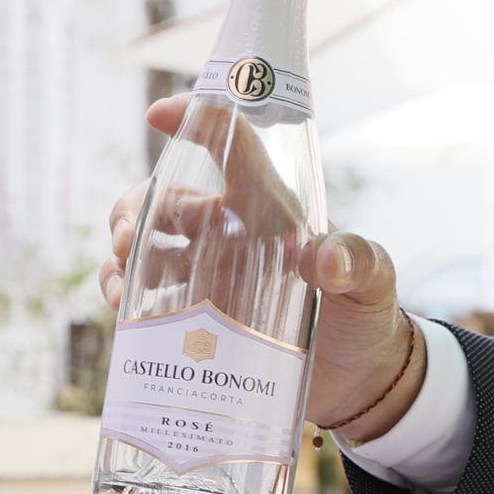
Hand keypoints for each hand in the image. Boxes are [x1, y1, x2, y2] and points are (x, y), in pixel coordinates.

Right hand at [101, 95, 423, 441]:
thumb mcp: (371, 285)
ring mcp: (208, 274)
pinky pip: (144, 292)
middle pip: (166, 199)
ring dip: (121, 249)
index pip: (232, 148)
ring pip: (145, 243)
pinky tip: (122, 306)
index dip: (196, 122)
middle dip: (135, 207)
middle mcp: (231, 233)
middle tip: (125, 239)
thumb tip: (328, 259)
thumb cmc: (366, 317)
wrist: (357, 379)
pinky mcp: (195, 316)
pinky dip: (122, 290)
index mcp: (268, 209)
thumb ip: (358, 264)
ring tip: (121, 279)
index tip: (157, 114)